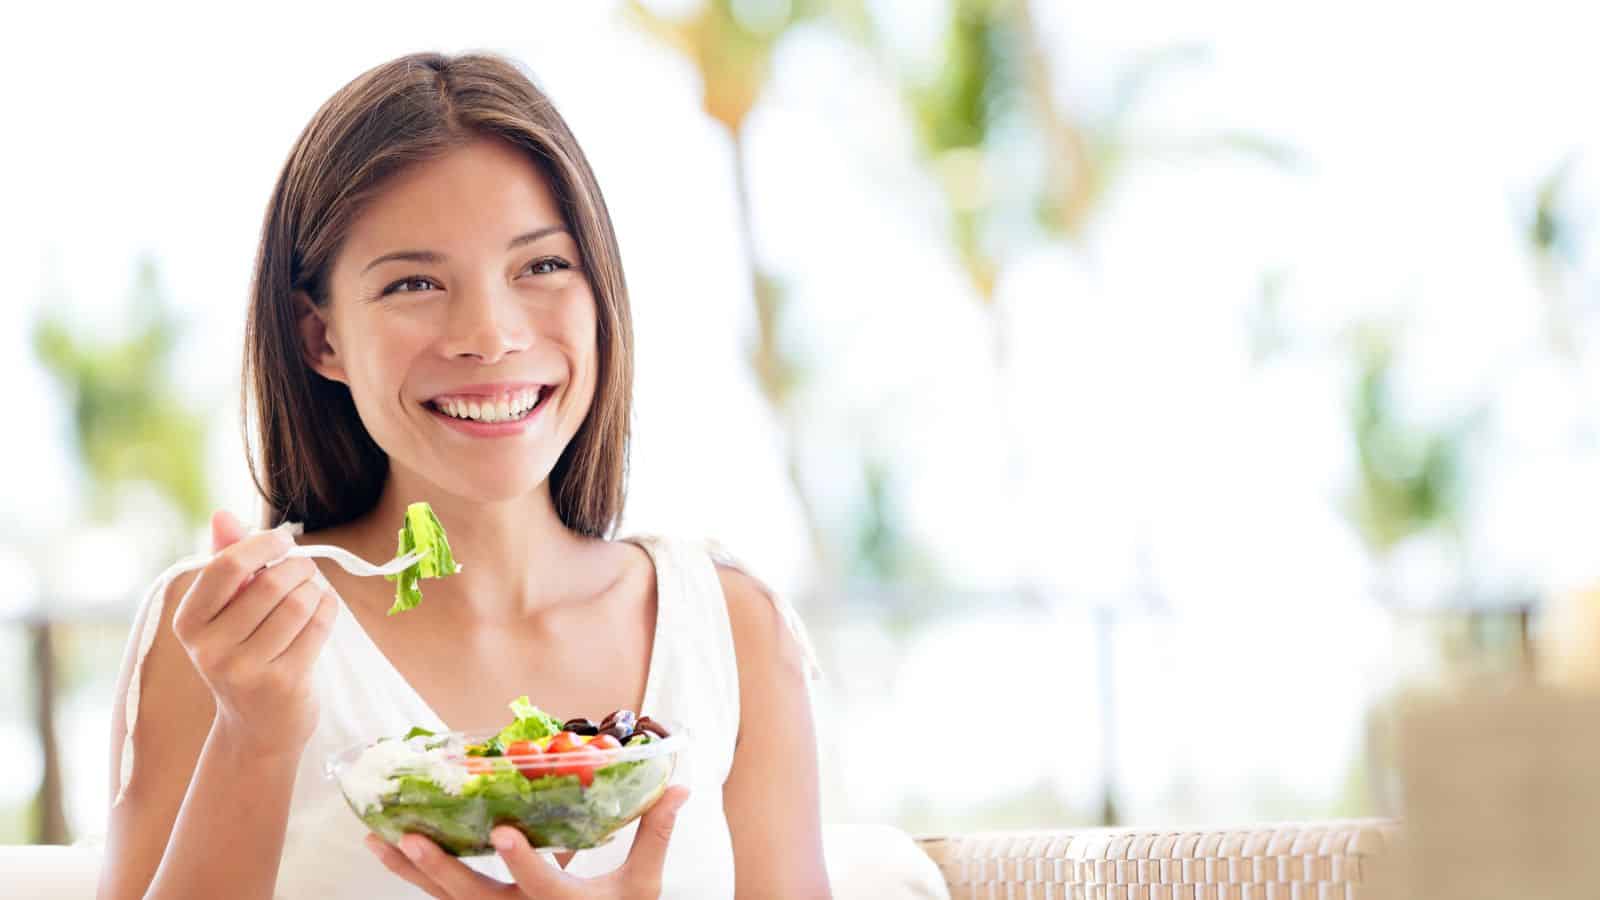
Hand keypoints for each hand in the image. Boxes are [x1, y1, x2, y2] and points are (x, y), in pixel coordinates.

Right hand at [171, 510, 337, 756]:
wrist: (256, 727)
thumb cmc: (242, 653)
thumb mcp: (223, 611)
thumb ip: (224, 561)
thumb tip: (222, 514)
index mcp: (189, 624)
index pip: (225, 567)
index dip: (261, 545)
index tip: (281, 542)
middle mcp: (210, 649)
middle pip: (271, 583)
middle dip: (298, 567)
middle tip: (304, 569)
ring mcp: (246, 670)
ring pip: (299, 603)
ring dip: (315, 589)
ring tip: (312, 592)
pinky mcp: (284, 684)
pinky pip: (319, 625)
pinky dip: (328, 608)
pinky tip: (323, 608)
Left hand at [365, 786, 690, 898]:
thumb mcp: (643, 886)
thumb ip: (656, 835)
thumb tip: (681, 785)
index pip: (542, 884)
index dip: (525, 860)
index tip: (506, 831)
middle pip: (474, 897)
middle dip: (440, 867)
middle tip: (409, 837)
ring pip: (447, 898)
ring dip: (411, 871)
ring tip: (378, 839)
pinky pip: (445, 898)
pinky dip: (418, 876)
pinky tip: (392, 851)